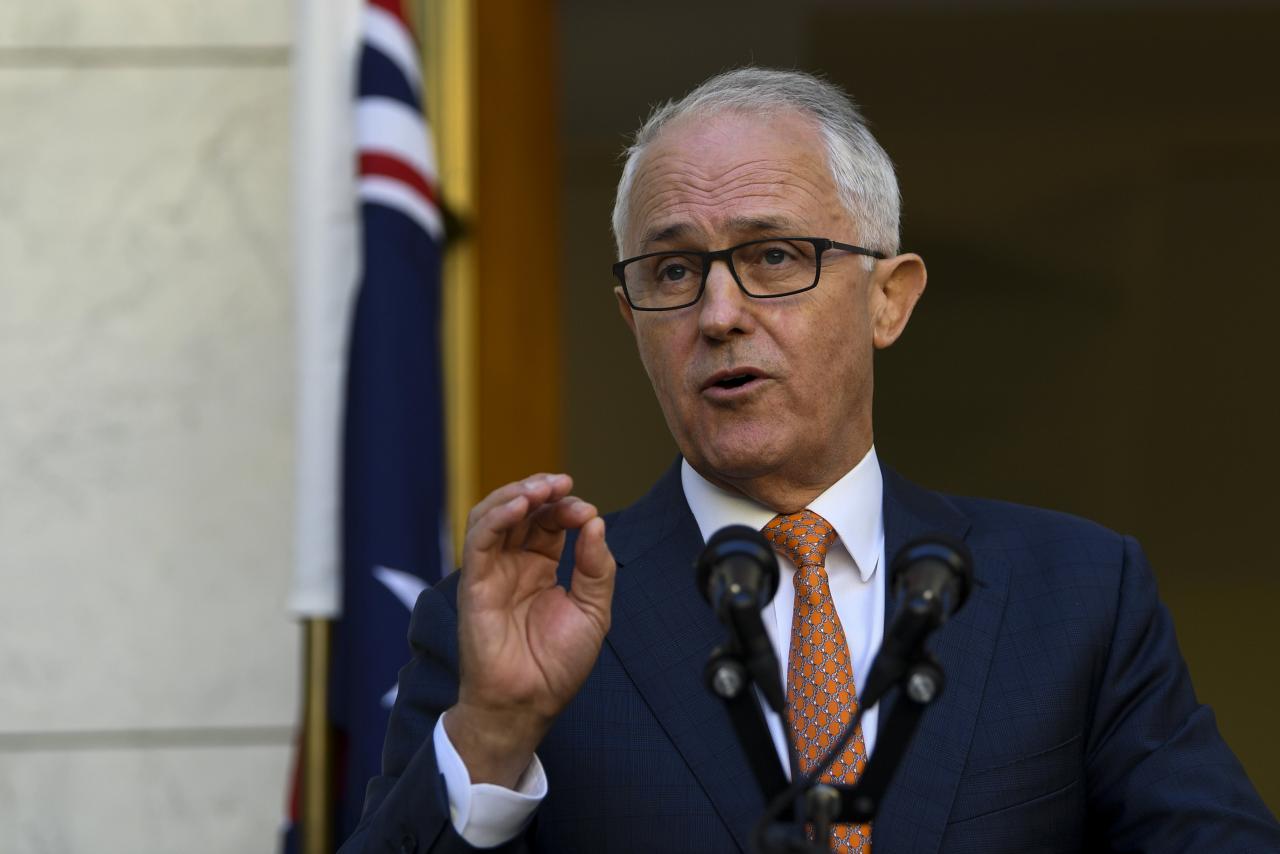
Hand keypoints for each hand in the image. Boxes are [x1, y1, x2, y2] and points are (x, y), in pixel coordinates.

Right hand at [445, 473, 615, 786]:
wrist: (528, 703)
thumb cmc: (557, 665)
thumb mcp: (592, 611)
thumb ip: (596, 567)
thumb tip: (595, 523)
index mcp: (539, 568)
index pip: (548, 522)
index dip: (566, 508)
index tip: (587, 512)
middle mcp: (512, 564)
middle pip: (521, 511)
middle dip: (541, 491)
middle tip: (562, 483)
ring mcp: (491, 571)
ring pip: (493, 515)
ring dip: (516, 494)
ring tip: (541, 488)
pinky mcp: (474, 583)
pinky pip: (478, 540)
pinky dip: (497, 517)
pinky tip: (520, 507)